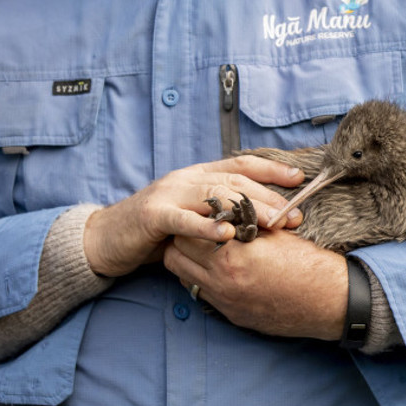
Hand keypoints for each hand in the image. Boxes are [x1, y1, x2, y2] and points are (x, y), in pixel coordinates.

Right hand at [84, 156, 304, 276]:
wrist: (106, 239)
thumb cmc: (156, 230)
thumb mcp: (193, 214)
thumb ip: (221, 210)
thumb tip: (264, 217)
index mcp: (198, 175)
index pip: (241, 165)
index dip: (271, 170)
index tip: (300, 179)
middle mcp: (186, 178)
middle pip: (234, 181)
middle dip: (268, 197)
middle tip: (294, 215)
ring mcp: (168, 194)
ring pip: (214, 194)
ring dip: (247, 209)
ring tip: (272, 223)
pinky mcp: (152, 215)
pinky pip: (183, 219)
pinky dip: (207, 226)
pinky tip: (228, 233)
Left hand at [163, 229, 349, 339]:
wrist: (329, 301)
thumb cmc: (308, 263)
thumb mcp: (276, 234)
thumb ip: (244, 223)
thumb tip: (225, 214)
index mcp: (232, 256)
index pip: (188, 233)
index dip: (193, 220)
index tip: (202, 214)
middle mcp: (222, 281)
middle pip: (176, 256)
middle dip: (183, 240)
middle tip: (199, 231)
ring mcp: (225, 301)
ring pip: (183, 277)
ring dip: (189, 262)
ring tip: (208, 251)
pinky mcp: (232, 315)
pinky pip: (202, 295)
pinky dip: (204, 281)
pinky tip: (222, 271)